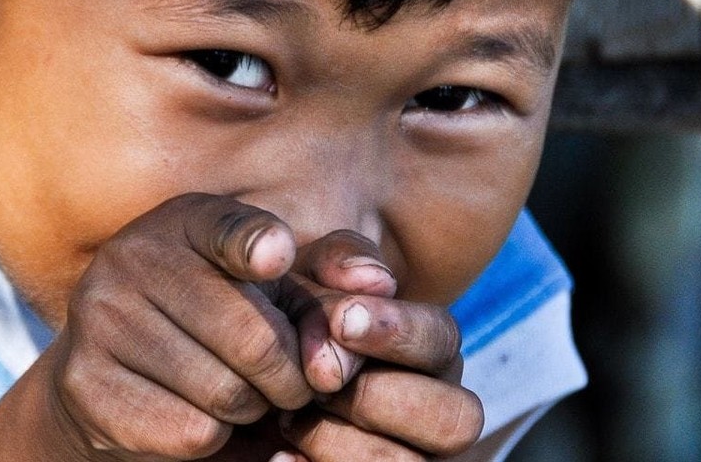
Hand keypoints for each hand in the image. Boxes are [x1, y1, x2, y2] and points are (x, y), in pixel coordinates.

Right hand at [9, 193, 317, 460]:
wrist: (116, 371)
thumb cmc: (223, 320)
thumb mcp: (276, 286)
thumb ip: (332, 276)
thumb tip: (368, 283)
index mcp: (184, 221)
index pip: (227, 229)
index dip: (257, 245)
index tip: (277, 260)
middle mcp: (131, 258)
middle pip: (252, 339)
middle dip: (292, 379)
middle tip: (295, 388)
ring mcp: (99, 320)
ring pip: (226, 394)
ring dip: (254, 410)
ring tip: (247, 399)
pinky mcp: (85, 383)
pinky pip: (191, 432)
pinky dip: (218, 439)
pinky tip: (207, 419)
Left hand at [275, 232, 485, 460]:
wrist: (247, 374)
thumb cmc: (287, 316)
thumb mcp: (304, 275)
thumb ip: (338, 259)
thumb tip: (374, 276)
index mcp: (432, 350)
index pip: (443, 341)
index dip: (397, 331)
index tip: (340, 319)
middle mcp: (437, 411)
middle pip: (454, 418)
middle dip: (376, 398)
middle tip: (316, 384)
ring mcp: (410, 456)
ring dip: (342, 443)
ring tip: (287, 420)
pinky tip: (279, 456)